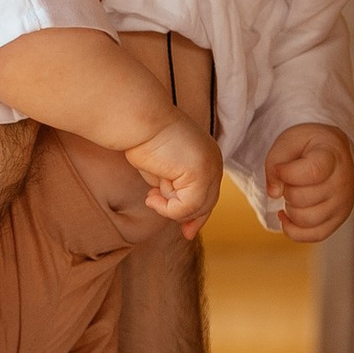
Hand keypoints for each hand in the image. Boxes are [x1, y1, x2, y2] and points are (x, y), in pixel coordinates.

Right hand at [126, 105, 223, 233]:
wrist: (139, 121)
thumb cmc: (144, 141)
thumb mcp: (164, 171)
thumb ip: (175, 189)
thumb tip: (180, 216)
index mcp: (208, 157)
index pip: (209, 193)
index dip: (198, 214)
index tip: (187, 231)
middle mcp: (214, 161)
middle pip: (207, 203)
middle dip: (186, 216)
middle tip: (172, 222)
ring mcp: (210, 167)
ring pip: (196, 208)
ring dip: (169, 206)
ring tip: (151, 194)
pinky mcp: (201, 174)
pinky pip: (187, 207)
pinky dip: (167, 208)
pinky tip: (151, 195)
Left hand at [266, 123, 353, 241]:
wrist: (333, 152)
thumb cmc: (309, 147)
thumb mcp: (288, 142)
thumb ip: (275, 163)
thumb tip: (274, 193)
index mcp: (332, 156)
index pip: (311, 172)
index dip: (287, 173)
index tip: (281, 167)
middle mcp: (342, 182)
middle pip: (300, 198)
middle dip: (286, 190)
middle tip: (291, 180)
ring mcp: (342, 204)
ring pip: (304, 220)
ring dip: (290, 209)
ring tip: (294, 193)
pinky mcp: (338, 220)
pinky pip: (313, 236)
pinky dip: (294, 230)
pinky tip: (286, 215)